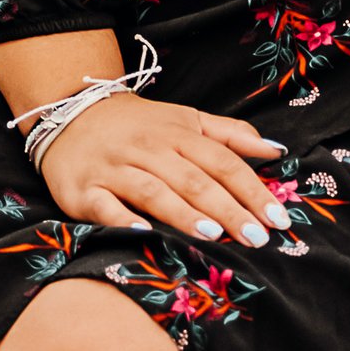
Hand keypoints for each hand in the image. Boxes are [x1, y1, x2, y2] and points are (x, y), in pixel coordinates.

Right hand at [39, 92, 289, 245]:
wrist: (70, 112)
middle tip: (257, 238)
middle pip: (195, 180)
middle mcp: (149, 150)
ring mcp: (115, 169)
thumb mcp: (186, 120)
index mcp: (178, 134)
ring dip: (184, 214)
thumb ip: (230, 135)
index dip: (252, 190)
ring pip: (154, 192)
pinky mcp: (84, 190)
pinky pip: (105, 206)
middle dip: (229, 210)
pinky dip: (123, 219)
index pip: (223, 163)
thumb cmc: (139, 125)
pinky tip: (144, 234)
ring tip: (214, 235)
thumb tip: (277, 151)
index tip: (279, 218)